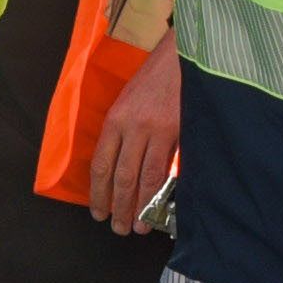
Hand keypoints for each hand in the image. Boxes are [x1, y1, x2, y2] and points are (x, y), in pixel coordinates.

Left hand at [83, 49, 182, 235]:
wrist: (183, 54)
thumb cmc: (156, 77)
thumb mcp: (129, 101)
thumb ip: (124, 132)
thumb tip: (121, 168)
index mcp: (115, 119)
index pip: (101, 164)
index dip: (98, 192)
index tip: (98, 211)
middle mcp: (132, 127)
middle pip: (121, 177)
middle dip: (119, 207)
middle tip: (118, 228)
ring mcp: (157, 130)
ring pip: (146, 178)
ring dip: (142, 207)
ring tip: (140, 227)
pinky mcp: (180, 132)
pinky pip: (170, 168)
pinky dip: (165, 190)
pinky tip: (163, 205)